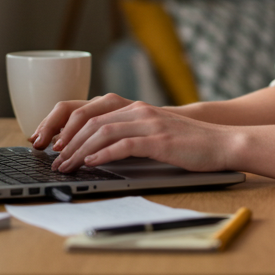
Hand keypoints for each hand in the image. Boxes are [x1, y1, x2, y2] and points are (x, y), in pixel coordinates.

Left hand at [35, 94, 242, 173]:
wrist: (222, 143)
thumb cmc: (187, 143)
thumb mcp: (153, 133)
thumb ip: (128, 134)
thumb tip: (95, 151)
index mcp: (134, 107)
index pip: (88, 111)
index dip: (65, 127)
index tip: (53, 145)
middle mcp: (138, 110)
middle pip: (89, 120)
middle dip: (66, 141)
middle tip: (54, 160)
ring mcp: (148, 123)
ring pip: (101, 132)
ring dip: (79, 151)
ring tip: (67, 166)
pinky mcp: (158, 140)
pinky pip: (123, 144)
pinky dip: (102, 154)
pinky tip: (91, 163)